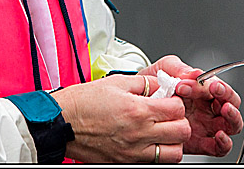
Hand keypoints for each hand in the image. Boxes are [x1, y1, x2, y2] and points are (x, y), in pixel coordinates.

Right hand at [51, 74, 190, 162]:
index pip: (177, 108)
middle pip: (182, 132)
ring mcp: (134, 151)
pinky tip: (148, 140)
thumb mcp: (115, 82)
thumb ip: (143, 83)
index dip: (176, 100)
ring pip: (174, 153)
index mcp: (137, 110)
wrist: (61, 122)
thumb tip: (161, 85)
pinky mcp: (127, 161)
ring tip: (162, 130)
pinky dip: (158, 152)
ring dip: (173, 140)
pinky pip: (155, 161)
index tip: (169, 98)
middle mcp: (139, 133)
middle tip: (169, 114)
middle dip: (180, 120)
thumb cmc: (83, 102)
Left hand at [139, 55, 243, 156]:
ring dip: (232, 118)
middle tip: (216, 91)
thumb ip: (178, 68)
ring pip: (231, 125)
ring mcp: (205, 126)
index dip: (217, 84)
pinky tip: (219, 136)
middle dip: (227, 97)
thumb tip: (193, 73)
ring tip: (225, 110)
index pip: (220, 87)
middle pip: (231, 104)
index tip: (208, 82)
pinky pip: (219, 148)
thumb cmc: (153, 85)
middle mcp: (207, 108)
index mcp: (202, 90)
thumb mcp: (163, 70)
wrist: (138, 104)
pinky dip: (224, 143)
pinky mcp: (200, 143)